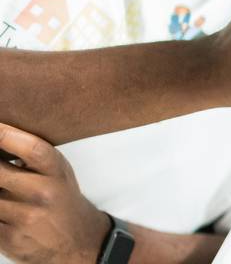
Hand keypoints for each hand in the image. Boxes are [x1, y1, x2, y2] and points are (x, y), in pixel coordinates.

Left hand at [0, 123, 111, 263]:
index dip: (6, 135)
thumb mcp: (58, 173)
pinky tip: (3, 206)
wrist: (77, 241)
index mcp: (56, 171)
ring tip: (3, 188)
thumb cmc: (62, 199)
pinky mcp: (10, 238)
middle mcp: (42, 193)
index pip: (31, 148)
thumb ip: (31, 159)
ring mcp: (25, 217)